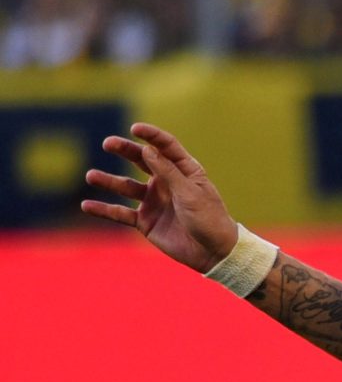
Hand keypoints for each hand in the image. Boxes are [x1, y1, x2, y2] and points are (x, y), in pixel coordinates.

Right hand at [80, 123, 240, 272]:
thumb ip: (167, 172)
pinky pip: (121, 213)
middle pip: (141, 160)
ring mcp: (154, 201)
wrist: (214, 253)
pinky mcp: (146, 221)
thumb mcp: (190, 193)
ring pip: (126, 186)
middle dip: (125, 150)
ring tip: (91, 176)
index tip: (135, 129)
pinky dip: (104, 210)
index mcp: (184, 171)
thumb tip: (146, 149)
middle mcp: (166, 183)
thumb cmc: (209, 219)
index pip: (165, 147)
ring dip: (108, 181)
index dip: (151, 136)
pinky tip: (86, 205)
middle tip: (108, 144)